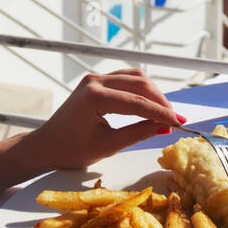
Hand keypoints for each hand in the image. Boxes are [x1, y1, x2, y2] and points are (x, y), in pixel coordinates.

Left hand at [25, 69, 186, 173]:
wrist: (47, 146)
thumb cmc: (71, 150)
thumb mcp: (108, 146)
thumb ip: (138, 133)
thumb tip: (164, 127)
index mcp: (94, 97)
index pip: (137, 102)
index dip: (161, 112)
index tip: (180, 122)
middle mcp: (95, 81)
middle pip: (139, 83)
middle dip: (160, 101)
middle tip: (175, 121)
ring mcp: (95, 78)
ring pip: (135, 77)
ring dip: (153, 94)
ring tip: (165, 115)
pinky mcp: (97, 81)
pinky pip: (126, 79)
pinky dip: (142, 91)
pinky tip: (151, 106)